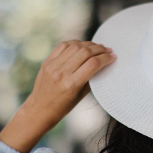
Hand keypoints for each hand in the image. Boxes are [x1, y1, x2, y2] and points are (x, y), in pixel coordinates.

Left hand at [0, 40, 115, 152]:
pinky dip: (75, 43)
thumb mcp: (81, 95)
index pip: (93, 64)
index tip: (113, 57)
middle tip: (107, 50)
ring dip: (89, 44)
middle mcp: (61, 73)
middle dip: (99, 49)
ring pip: (75, 46)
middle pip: (85, 52)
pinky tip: (82, 46)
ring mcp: (52, 65)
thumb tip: (102, 63)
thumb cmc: (63, 106)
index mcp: (71, 84)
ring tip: (97, 47)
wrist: (39, 109)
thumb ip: (91, 78)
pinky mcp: (47, 61)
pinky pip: (63, 46)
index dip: (106, 58)